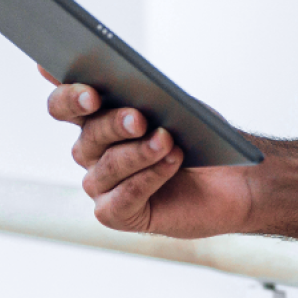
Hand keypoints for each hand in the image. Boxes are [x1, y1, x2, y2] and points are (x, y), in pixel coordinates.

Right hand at [42, 70, 254, 237]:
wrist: (233, 179)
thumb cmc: (199, 137)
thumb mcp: (178, 106)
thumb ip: (148, 93)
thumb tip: (132, 83)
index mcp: (96, 118)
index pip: (64, 105)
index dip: (68, 95)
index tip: (87, 90)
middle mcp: (91, 152)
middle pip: (87, 135)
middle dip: (113, 124)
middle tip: (139, 118)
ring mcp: (100, 185)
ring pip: (107, 166)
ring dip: (139, 152)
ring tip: (167, 140)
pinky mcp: (116, 214)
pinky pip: (123, 197)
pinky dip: (149, 178)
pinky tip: (171, 162)